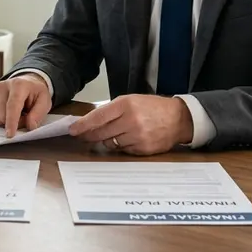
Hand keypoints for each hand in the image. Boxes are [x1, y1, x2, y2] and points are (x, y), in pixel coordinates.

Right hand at [0, 74, 51, 137]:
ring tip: (14, 113)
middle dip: (13, 123)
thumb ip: (38, 114)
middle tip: (23, 116)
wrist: (27, 83)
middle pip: (2, 115)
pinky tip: (5, 113)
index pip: (13, 106)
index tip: (10, 135)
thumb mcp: (44, 102)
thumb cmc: (35, 93)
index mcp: (19, 85)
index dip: (11, 122)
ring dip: (5, 122)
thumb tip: (29, 126)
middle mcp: (3, 86)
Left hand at [68, 94, 193, 155]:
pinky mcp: (143, 149)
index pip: (98, 117)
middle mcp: (130, 121)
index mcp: (125, 105)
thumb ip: (112, 110)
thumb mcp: (131, 100)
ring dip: (108, 140)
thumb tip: (90, 121)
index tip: (73, 130)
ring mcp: (137, 136)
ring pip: (111, 143)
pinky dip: (122, 146)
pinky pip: (123, 151)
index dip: (83, 125)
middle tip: (83, 136)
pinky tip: (129, 139)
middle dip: (89, 136)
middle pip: (101, 133)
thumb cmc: (153, 107)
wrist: (178, 119)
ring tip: (116, 134)